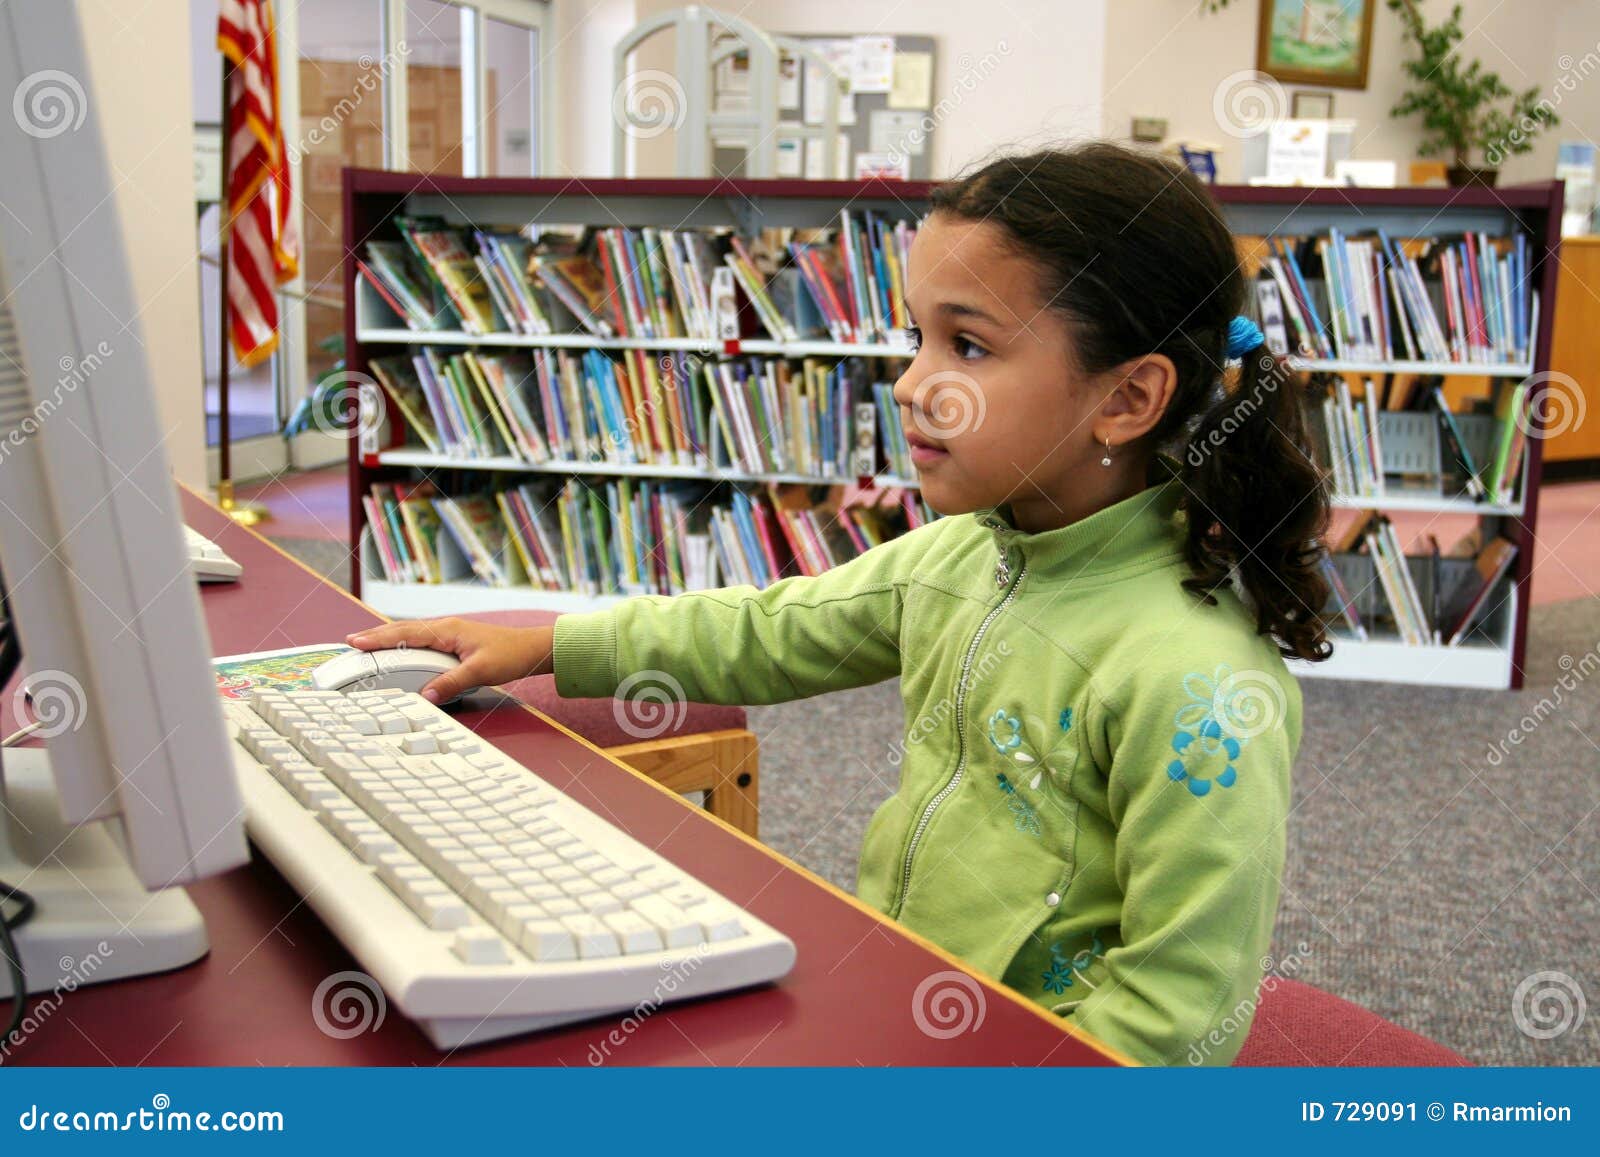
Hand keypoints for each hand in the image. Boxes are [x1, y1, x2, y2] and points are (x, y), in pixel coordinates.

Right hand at [345, 617, 554, 703]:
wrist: (533, 648)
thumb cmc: (511, 654)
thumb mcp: (480, 671)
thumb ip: (451, 683)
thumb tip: (426, 695)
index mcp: (447, 630)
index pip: (406, 633)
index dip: (379, 639)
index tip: (355, 642)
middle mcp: (445, 628)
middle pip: (403, 631)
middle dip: (376, 636)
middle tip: (350, 643)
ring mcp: (450, 634)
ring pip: (412, 634)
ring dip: (389, 639)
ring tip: (366, 646)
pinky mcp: (455, 642)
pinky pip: (422, 641)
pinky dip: (405, 644)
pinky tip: (400, 651)